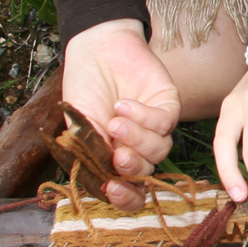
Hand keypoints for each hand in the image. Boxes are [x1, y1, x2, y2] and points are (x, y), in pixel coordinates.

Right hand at [62, 20, 181, 208]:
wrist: (95, 49)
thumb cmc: (84, 87)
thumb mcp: (79, 125)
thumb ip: (91, 153)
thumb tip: (102, 183)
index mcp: (114, 157)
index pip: (127, 191)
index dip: (124, 197)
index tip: (112, 187)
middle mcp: (136, 147)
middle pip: (145, 173)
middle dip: (132, 166)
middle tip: (118, 153)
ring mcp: (154, 128)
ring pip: (159, 150)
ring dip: (137, 138)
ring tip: (116, 120)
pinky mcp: (168, 107)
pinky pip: (164, 123)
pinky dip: (144, 117)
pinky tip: (124, 104)